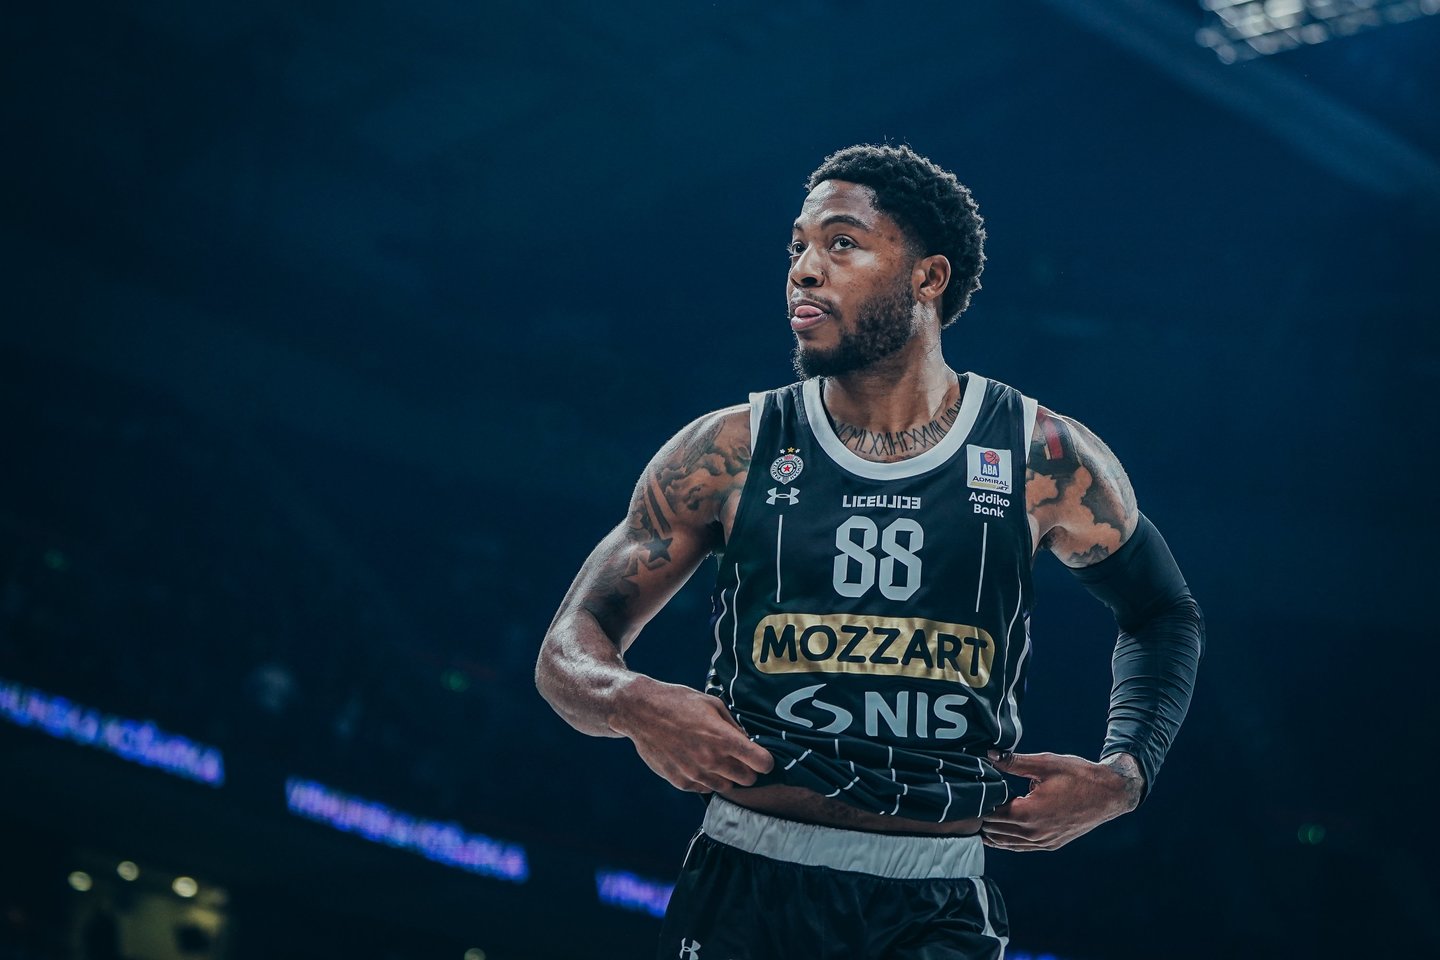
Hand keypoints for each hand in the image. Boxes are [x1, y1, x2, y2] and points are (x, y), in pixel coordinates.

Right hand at [610, 676, 774, 792]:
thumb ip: (733, 726)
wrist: (641, 712)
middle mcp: (712, 760)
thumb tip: (748, 742)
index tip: (760, 756)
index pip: (762, 763)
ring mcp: (696, 774)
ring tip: (715, 757)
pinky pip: (705, 788)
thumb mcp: (712, 704)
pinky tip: (697, 761)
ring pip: (727, 787)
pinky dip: (707, 779)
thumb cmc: (678, 703)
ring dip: (727, 776)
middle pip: (748, 780)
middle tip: (738, 757)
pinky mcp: (681, 782)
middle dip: (748, 769)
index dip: (765, 760)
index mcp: (723, 738)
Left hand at [980, 751, 1142, 851]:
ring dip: (991, 832)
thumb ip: (1014, 761)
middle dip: (981, 818)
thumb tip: (989, 755)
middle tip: (968, 805)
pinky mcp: (1050, 844)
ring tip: (977, 818)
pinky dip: (1006, 840)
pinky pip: (1021, 847)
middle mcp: (1035, 833)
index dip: (978, 805)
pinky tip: (997, 832)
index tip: (968, 794)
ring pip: (1006, 843)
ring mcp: (1043, 842)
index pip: (991, 814)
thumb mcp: (1044, 763)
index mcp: (1029, 813)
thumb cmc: (1078, 775)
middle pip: (995, 831)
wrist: (1109, 794)